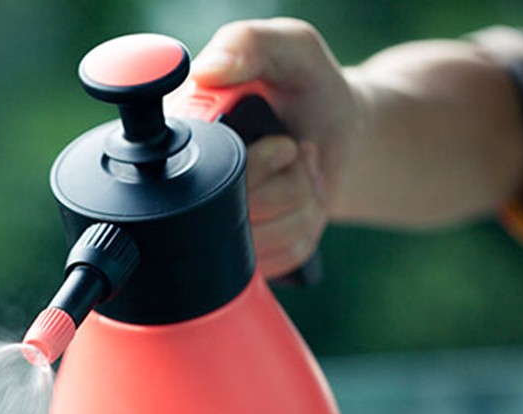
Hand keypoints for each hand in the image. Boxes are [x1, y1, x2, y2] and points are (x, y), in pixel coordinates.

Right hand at [192, 19, 360, 277]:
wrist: (338, 133)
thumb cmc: (308, 88)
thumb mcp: (288, 50)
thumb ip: (249, 44)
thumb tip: (207, 72)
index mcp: (183, 142)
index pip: (198, 186)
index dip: (251, 170)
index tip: (282, 145)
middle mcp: (189, 191)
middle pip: (230, 222)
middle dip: (285, 186)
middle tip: (293, 153)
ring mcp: (213, 231)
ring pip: (258, 248)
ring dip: (298, 208)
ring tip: (298, 175)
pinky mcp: (242, 258)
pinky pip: (276, 262)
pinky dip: (302, 231)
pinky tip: (298, 203)